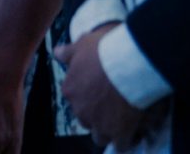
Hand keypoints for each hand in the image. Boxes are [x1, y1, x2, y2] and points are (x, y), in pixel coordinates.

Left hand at [56, 24, 153, 149]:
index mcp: (70, 90)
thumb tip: (57, 53)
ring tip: (121, 123)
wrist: (128, 65)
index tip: (99, 93)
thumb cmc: (103, 51)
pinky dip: (125, 140)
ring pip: (100, 136)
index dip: (87, 97)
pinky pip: (120, 145)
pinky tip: (132, 133)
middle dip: (96, 116)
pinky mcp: (119, 132)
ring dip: (108, 131)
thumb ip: (68, 52)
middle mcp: (81, 110)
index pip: (74, 99)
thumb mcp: (81, 45)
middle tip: (111, 107)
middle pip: (85, 120)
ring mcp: (99, 123)